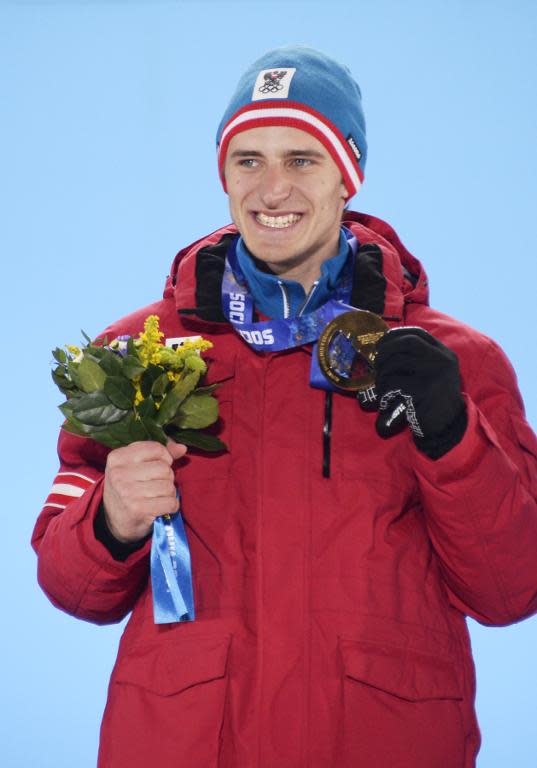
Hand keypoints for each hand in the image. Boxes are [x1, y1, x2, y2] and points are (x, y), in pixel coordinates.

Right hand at [102, 440, 186, 543]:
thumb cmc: (129, 488)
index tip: (159, 466)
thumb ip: (160, 454)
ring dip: (169, 493)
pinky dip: (171, 506)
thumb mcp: (135, 466)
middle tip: (156, 486)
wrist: (115, 522)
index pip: (156, 449)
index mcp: (117, 457)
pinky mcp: (138, 509)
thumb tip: (182, 448)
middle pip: (164, 468)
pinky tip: (161, 508)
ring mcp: (128, 492)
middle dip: (167, 478)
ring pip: (169, 486)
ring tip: (157, 497)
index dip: (165, 457)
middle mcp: (119, 473)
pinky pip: (170, 502)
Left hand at [372, 327, 466, 458]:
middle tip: (376, 363)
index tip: (381, 343)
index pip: (418, 333)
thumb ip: (417, 359)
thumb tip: (382, 347)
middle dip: (386, 350)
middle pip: (407, 342)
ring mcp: (435, 374)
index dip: (396, 335)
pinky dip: (384, 391)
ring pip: (397, 362)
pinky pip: (395, 384)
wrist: (448, 428)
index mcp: (444, 354)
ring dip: (382, 374)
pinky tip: (385, 401)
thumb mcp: (433, 374)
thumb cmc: (433, 400)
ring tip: (380, 386)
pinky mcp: (424, 391)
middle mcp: (442, 360)